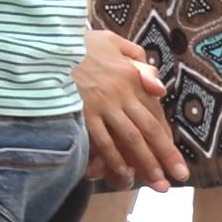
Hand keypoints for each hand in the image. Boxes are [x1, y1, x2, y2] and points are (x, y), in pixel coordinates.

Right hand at [75, 28, 185, 189]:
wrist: (46, 44)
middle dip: (164, 156)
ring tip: (154, 181)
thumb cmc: (76, 42)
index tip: (174, 158)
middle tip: (176, 178)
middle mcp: (121, 93)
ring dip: (144, 161)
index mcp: (130, 77)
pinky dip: (113, 156)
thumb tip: (156, 85)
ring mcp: (101, 104)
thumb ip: (135, 57)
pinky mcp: (81, 111)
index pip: (153, 113)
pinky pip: (100, 138)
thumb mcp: (111, 41)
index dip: (166, 138)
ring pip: (129, 137)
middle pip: (147, 129)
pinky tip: (121, 171)